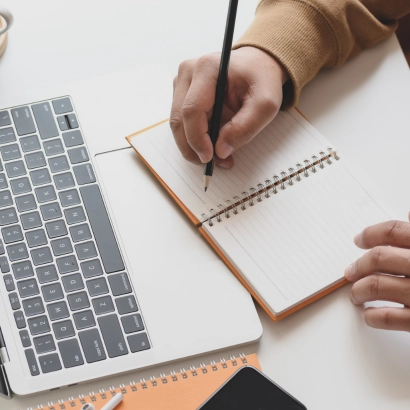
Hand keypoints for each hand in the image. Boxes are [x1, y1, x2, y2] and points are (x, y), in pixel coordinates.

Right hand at [170, 46, 287, 168]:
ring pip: (178, 124)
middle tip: (213, 164)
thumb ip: (245, 127)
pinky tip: (212, 145)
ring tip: (217, 158)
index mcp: (207, 68)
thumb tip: (220, 151)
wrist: (257, 65)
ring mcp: (181, 82)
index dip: (197, 138)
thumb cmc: (261, 80)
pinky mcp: (182, 93)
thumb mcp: (265, 104)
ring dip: (193, 147)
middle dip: (193, 148)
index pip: (192, 110)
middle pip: (179, 120)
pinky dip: (194, 139)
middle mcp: (188, 72)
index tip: (210, 158)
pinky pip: (182, 123)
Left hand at [344, 213, 409, 331]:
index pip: (394, 231)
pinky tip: (370, 316)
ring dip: (359, 290)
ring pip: (377, 286)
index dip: (371, 233)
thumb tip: (409, 214)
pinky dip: (374, 317)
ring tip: (355, 294)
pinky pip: (390, 318)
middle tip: (349, 271)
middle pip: (379, 258)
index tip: (359, 240)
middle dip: (359, 264)